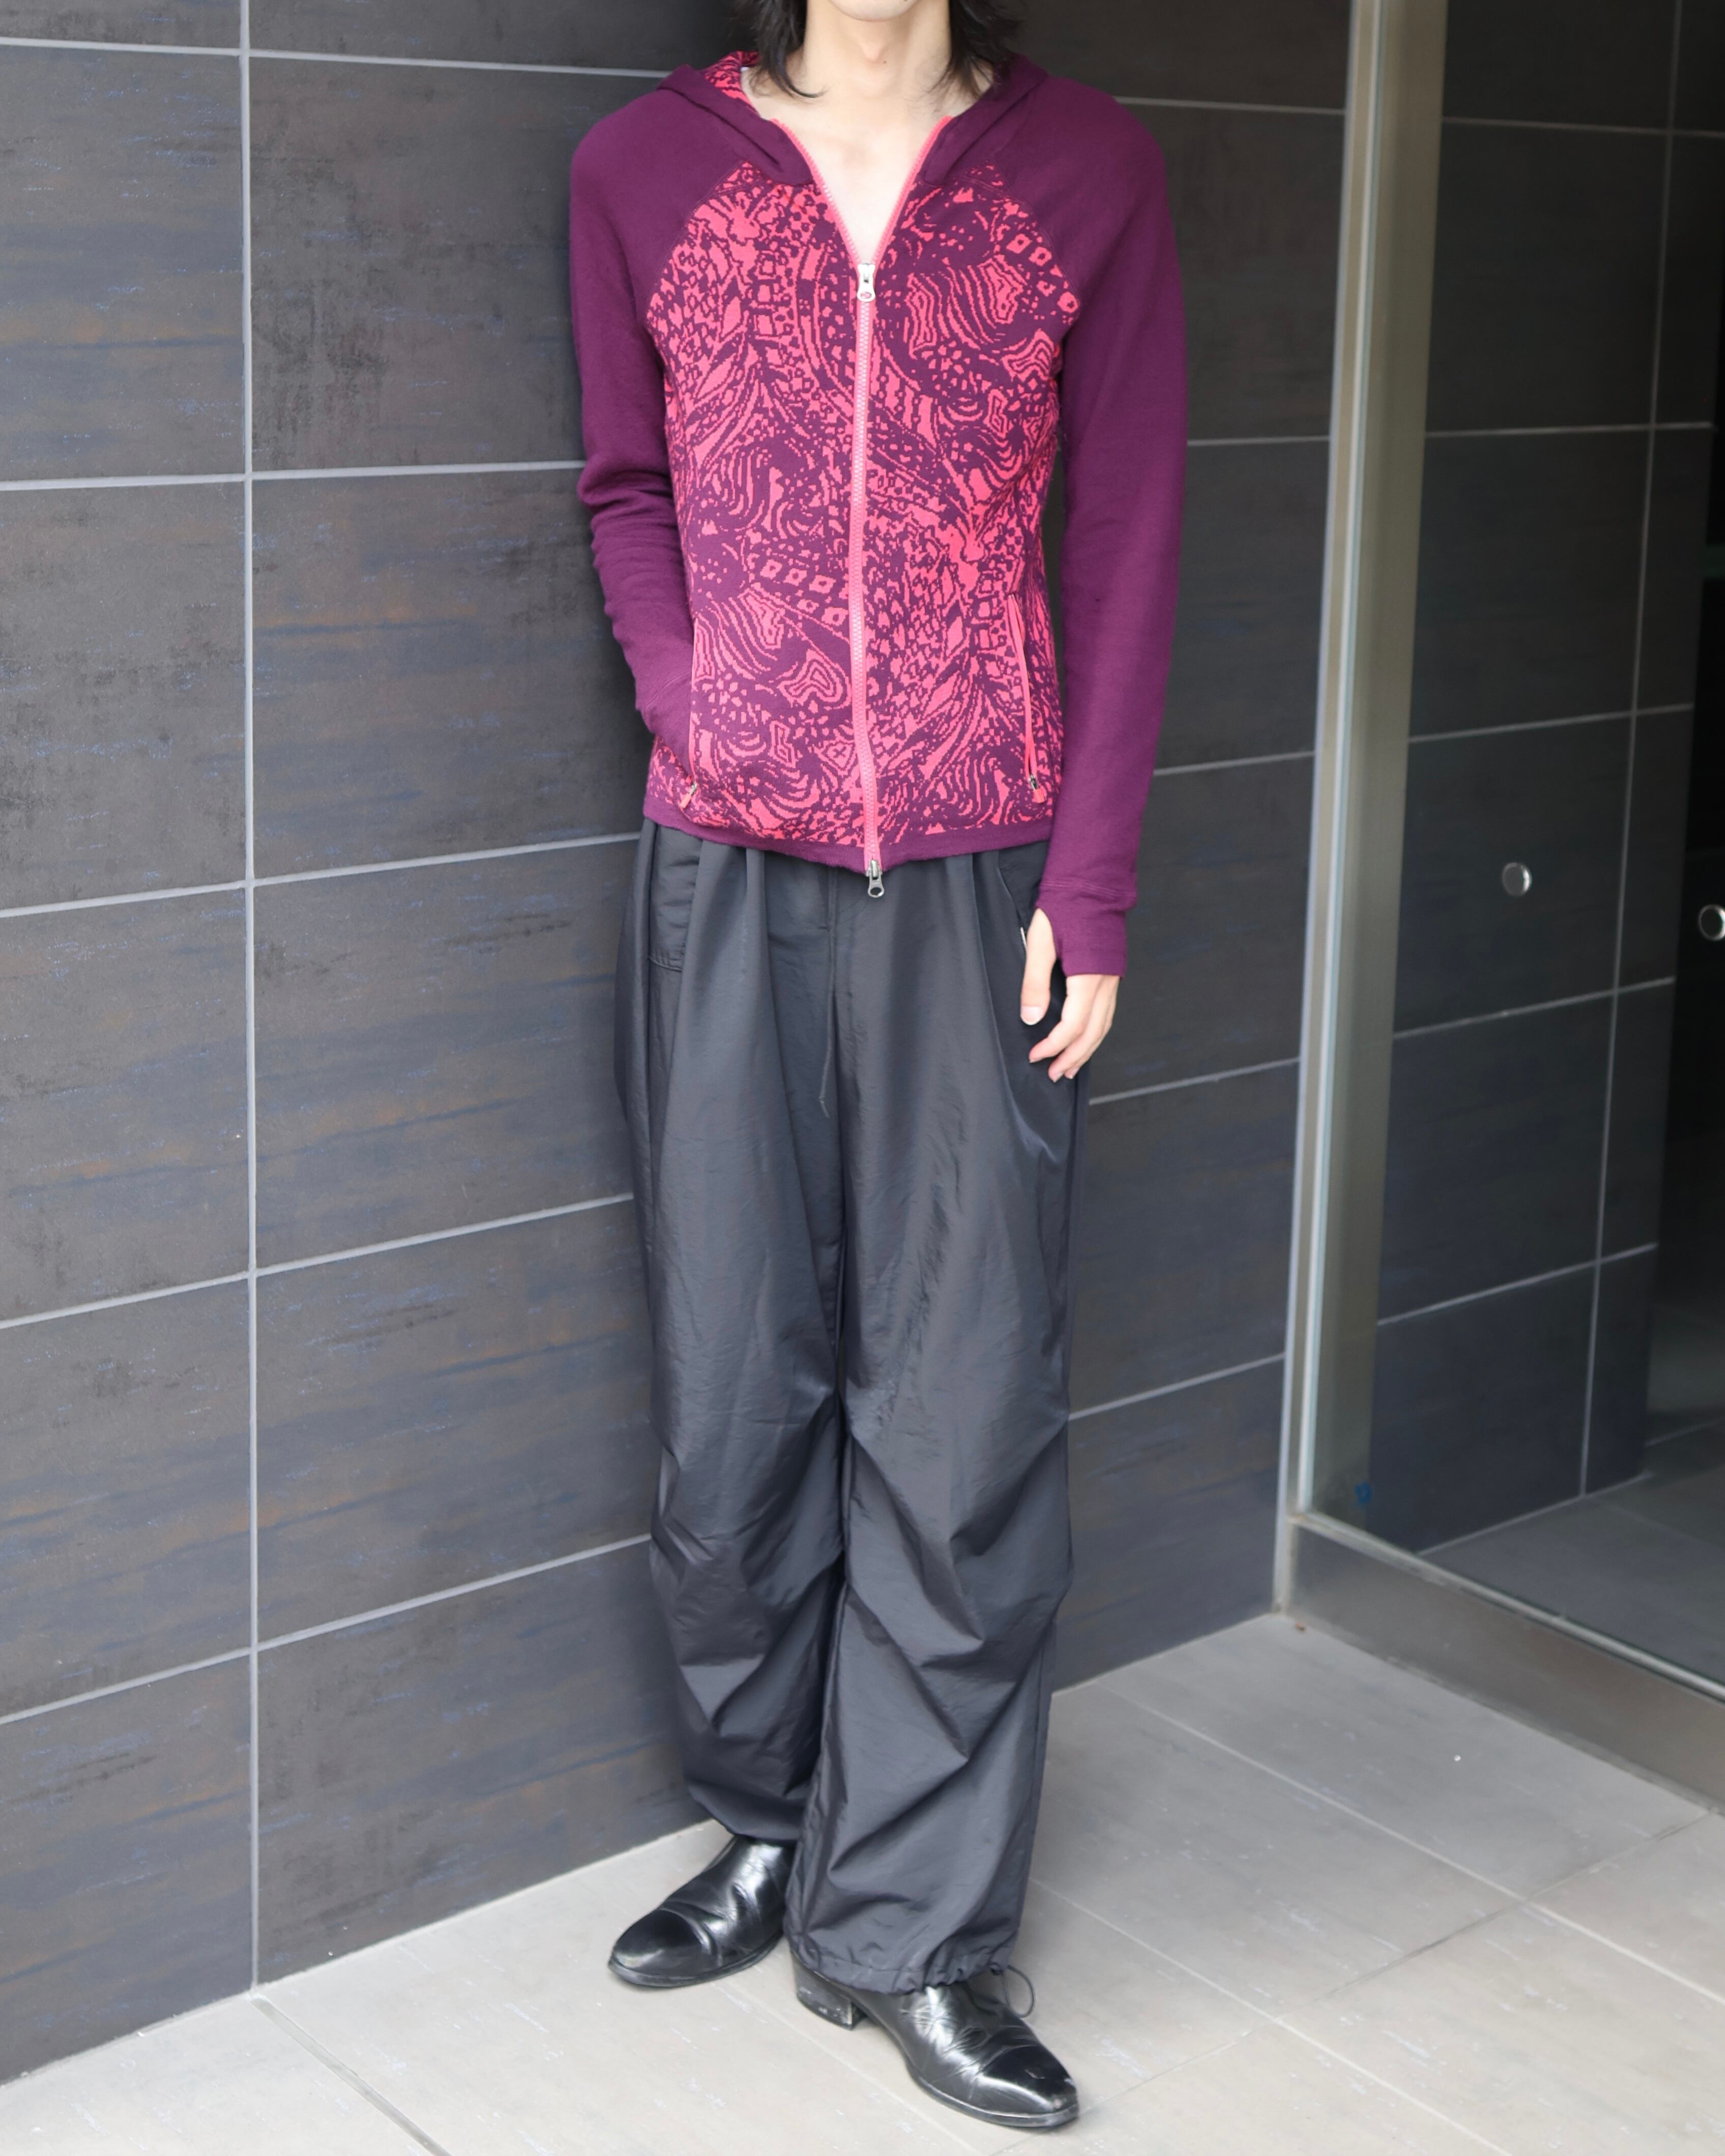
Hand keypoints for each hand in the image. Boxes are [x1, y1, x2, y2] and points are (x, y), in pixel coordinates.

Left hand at [1019, 907, 1117, 1079]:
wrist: (1092, 882)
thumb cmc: (1065, 906)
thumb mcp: (1039, 941)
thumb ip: (1034, 982)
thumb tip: (1030, 1019)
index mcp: (1089, 976)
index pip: (1073, 1025)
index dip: (1053, 1045)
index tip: (1034, 1056)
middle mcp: (1106, 982)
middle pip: (1092, 1033)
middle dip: (1072, 1057)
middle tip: (1053, 1075)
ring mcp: (1112, 979)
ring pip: (1104, 1026)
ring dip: (1086, 1050)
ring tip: (1069, 1068)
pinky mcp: (1112, 974)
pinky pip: (1107, 1013)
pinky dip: (1096, 1033)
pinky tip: (1084, 1040)